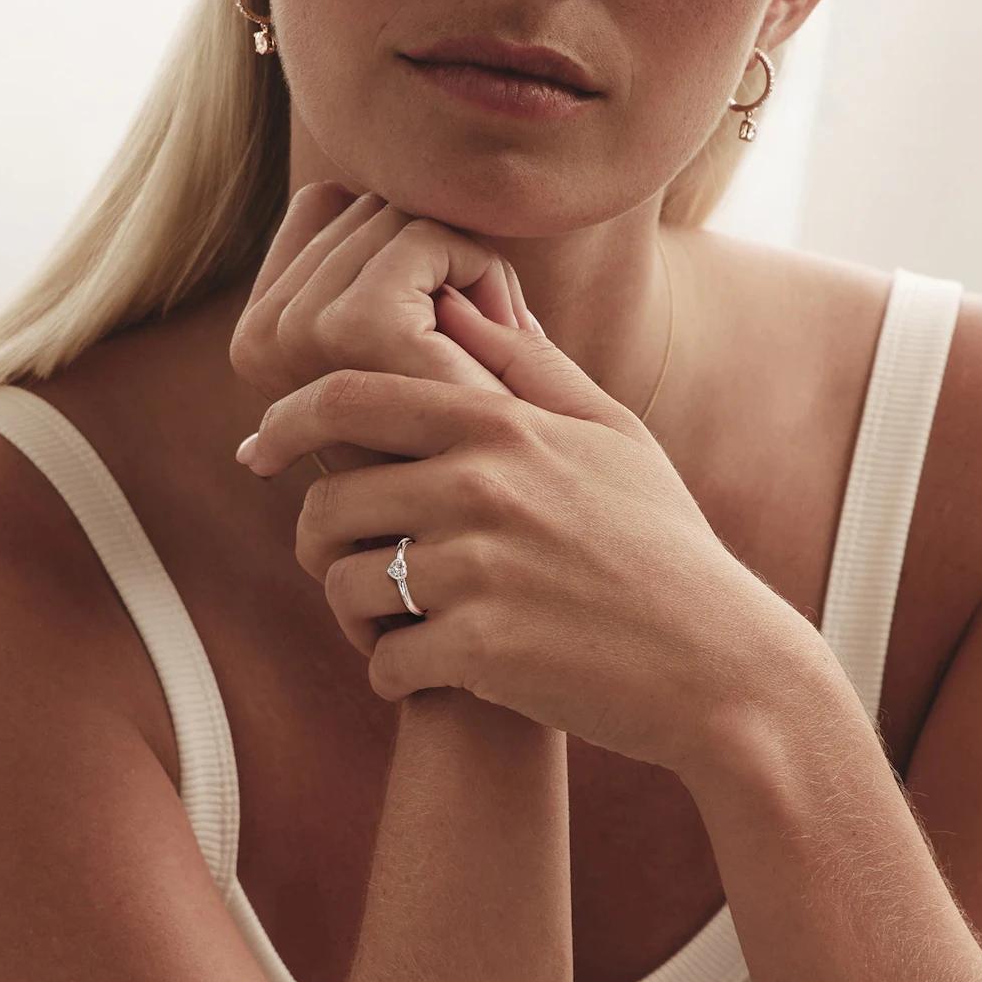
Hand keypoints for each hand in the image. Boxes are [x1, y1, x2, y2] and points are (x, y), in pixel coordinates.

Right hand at [230, 184, 541, 470]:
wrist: (514, 520)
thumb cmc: (468, 435)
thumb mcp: (395, 352)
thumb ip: (355, 283)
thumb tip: (317, 233)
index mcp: (257, 337)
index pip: (329, 205)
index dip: (399, 245)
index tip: (437, 322)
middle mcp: (261, 334)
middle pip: (366, 205)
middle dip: (437, 255)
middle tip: (472, 342)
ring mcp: (300, 332)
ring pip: (400, 214)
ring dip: (466, 267)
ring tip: (480, 348)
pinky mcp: (357, 330)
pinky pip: (429, 236)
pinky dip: (484, 271)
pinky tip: (494, 341)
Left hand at [237, 283, 810, 777]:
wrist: (721, 666)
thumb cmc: (663, 546)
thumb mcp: (610, 434)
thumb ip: (527, 365)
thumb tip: (460, 304)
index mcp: (501, 424)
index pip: (348, 395)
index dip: (287, 418)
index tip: (260, 447)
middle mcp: (480, 487)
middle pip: (327, 503)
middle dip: (317, 543)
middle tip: (344, 570)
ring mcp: (476, 569)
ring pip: (344, 589)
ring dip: (358, 619)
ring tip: (399, 629)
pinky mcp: (478, 651)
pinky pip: (384, 664)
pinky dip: (396, 678)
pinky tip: (437, 677)